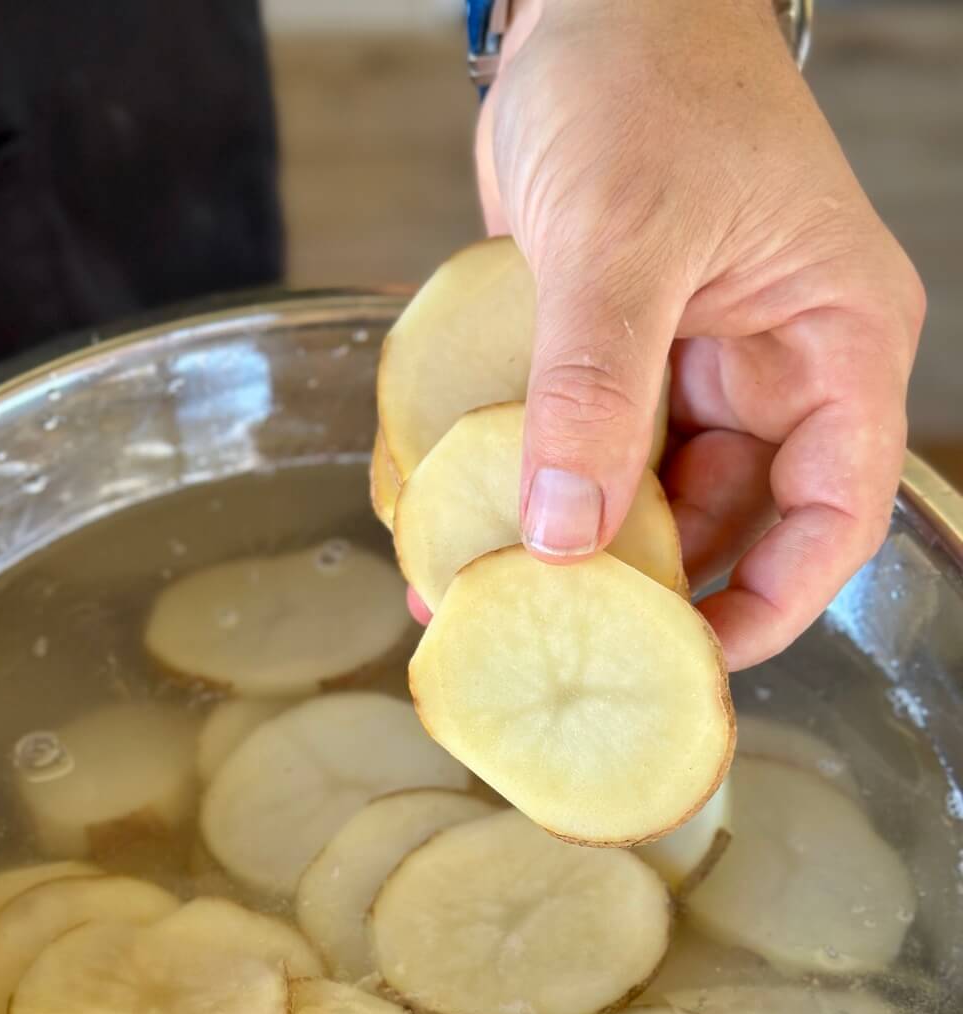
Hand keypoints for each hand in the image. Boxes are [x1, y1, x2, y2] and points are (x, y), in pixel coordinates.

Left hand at [472, 0, 923, 667]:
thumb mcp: (625, 236)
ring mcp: (692, 368)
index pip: (834, 514)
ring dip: (573, 546)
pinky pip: (584, 451)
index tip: (693, 661)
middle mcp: (771, 368)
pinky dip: (534, 489)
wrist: (583, 1)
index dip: (775, 602)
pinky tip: (465, 524)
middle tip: (558, 642)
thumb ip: (594, 386)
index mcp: (831, 343)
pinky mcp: (617, 360)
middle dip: (646, 586)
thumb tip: (565, 531)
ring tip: (486, 594)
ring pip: (646, 498)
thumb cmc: (647, 74)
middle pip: (729, 524)